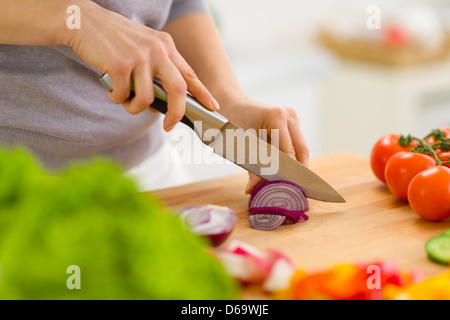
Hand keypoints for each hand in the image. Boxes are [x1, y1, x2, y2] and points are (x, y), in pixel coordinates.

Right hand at [64, 1, 218, 130]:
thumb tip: (163, 100)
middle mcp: (157, 50)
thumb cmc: (115, 39)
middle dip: (176, 113)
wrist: (85, 21)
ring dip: (135, 108)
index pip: (189, 74)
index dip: (203, 93)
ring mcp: (139, 57)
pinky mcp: (120, 65)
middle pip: (178, 90)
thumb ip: (158, 67)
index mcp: (166, 46)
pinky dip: (117, 99)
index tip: (213, 106)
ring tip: (125, 101)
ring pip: (147, 99)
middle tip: (169, 125)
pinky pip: (124, 95)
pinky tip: (111, 91)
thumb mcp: (145, 46)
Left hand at [220, 98, 309, 193]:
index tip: (291, 186)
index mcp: (277, 117)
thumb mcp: (241, 145)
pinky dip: (293, 157)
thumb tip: (252, 189)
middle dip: (298, 170)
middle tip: (296, 188)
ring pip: (301, 148)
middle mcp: (289, 116)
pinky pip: (296, 144)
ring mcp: (293, 118)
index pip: (290, 150)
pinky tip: (288, 170)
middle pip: (301, 150)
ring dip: (297, 164)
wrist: (235, 106)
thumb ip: (250, 168)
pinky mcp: (293, 123)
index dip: (291, 170)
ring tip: (292, 181)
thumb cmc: (234, 123)